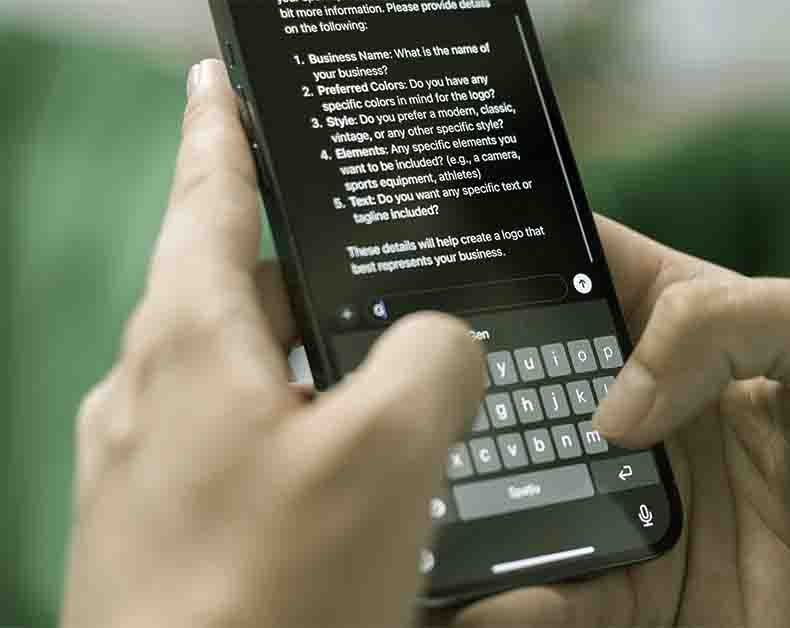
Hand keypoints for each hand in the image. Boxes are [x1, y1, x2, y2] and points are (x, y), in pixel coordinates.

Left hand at [61, 60, 484, 627]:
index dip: (223, 130)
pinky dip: (302, 446)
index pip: (207, 196)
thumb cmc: (264, 595)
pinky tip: (355, 498)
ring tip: (391, 407)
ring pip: (248, 381)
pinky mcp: (164, 529)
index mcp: (191, 341)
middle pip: (239, 294)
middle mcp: (153, 392)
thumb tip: (438, 345)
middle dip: (311, 283)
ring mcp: (149, 466)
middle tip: (383, 288)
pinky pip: (245, 451)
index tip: (219, 82)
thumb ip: (430, 362)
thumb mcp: (388, 455)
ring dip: (316, 378)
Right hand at [449, 219, 789, 626]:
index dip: (510, 256)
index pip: (580, 269)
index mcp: (690, 327)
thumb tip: (613, 408)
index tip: (432, 260)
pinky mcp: (637, 592)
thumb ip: (727, 323)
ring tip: (421, 510)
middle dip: (461, 388)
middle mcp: (645, 409)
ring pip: (520, 492)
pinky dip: (514, 603)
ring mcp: (634, 503)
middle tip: (406, 399)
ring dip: (466, 499)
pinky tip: (491, 602)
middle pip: (523, 383)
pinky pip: (557, 597)